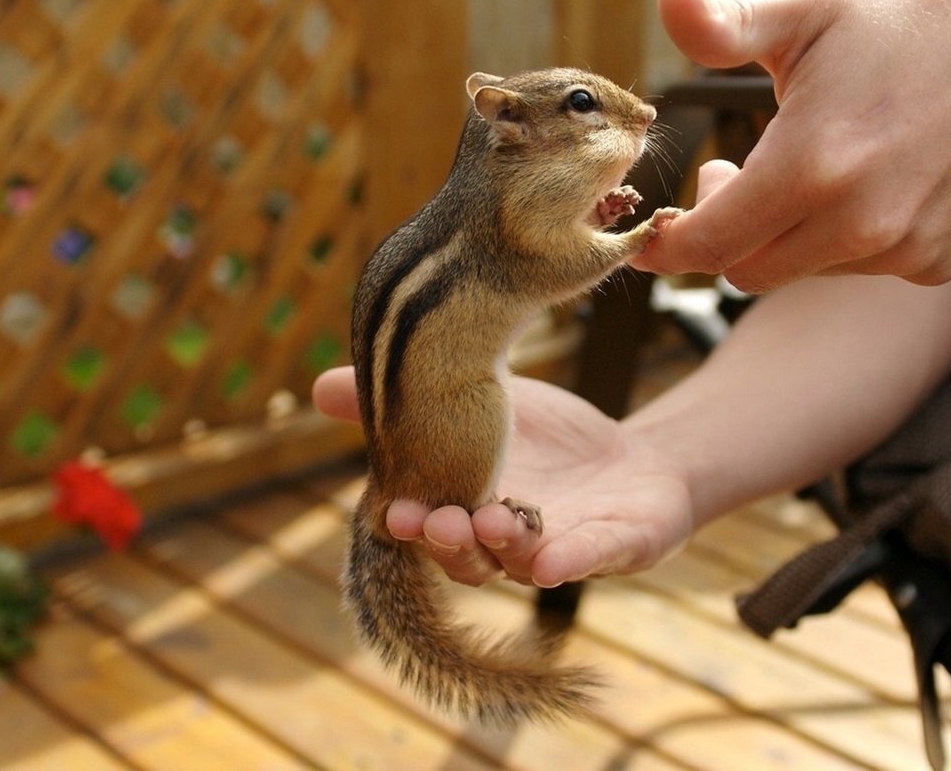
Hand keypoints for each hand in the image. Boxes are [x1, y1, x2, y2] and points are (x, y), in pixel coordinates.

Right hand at [312, 368, 693, 587]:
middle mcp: (503, 544)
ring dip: (502, 545)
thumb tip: (317, 386)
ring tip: (490, 516)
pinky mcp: (612, 550)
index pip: (429, 525)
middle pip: (468, 556)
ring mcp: (557, 550)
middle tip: (430, 519)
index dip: (410, 522)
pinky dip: (570, 563)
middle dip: (446, 540)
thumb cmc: (548, 439)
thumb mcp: (477, 401)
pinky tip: (554, 563)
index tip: (389, 508)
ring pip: (521, 561)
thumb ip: (411, 399)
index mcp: (465, 510)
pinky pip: (589, 562)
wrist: (633, 460)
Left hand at [637, 0, 950, 290]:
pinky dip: (846, 238)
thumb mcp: (802, 5)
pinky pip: (862, 268)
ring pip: (804, 270)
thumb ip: (722, 22)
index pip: (709, 246)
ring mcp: (906, 246)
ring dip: (789, 232)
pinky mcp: (940, 258)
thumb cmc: (899, 14)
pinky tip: (867, 181)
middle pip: (748, 270)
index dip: (668, 247)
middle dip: (724, 232)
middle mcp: (861, 222)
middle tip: (732, 175)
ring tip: (811, 163)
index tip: (652, 234)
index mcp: (811, 165)